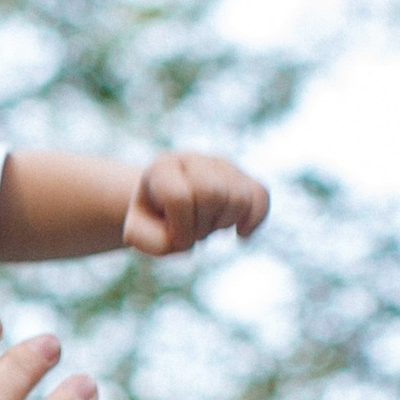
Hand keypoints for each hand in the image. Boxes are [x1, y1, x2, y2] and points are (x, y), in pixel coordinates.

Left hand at [123, 150, 267, 255]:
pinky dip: (254, 219)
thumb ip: (149, 240)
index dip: (181, 228)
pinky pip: (261, 196)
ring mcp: (220, 165)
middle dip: (204, 225)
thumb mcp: (138, 232)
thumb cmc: (151, 220)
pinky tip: (241, 233)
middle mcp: (192, 159)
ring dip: (224, 224)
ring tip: (207, 224)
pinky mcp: (242, 176)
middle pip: (214, 194)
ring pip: (240, 197)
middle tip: (193, 231)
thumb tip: (181, 239)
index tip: (175, 238)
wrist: (162, 204)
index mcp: (161, 168)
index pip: (180, 198)